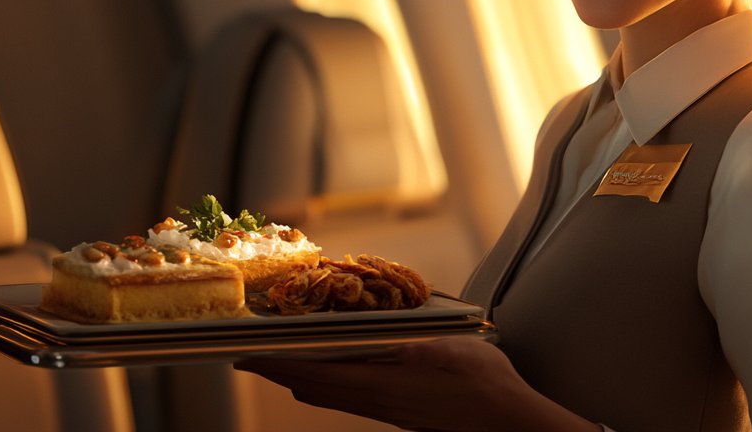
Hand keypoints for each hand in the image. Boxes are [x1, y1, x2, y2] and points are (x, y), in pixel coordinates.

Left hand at [234, 336, 598, 431]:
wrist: (505, 419)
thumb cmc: (482, 383)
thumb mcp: (446, 348)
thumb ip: (407, 340)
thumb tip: (375, 331)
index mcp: (382, 384)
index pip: (314, 373)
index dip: (277, 363)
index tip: (246, 354)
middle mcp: (376, 401)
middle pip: (313, 389)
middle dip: (279, 371)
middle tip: (253, 355)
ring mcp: (386, 408)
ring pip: (328, 396)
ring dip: (301, 376)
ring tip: (285, 358)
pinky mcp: (397, 411)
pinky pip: (348, 397)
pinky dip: (327, 381)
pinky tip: (336, 368)